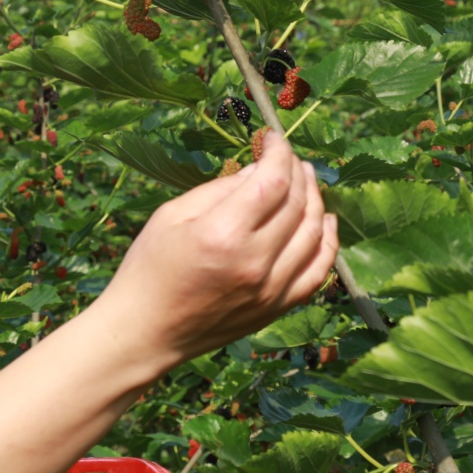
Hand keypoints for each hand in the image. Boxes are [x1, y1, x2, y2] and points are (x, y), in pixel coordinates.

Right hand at [95, 130, 337, 373]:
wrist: (145, 333)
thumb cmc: (148, 269)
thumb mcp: (172, 215)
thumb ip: (221, 189)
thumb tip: (260, 168)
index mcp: (223, 234)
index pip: (272, 180)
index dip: (280, 152)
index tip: (274, 138)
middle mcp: (254, 262)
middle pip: (297, 203)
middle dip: (297, 171)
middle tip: (289, 157)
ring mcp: (271, 290)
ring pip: (314, 233)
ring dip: (315, 199)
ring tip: (306, 180)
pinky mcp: (276, 309)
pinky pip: (317, 272)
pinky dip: (327, 243)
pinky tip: (325, 221)